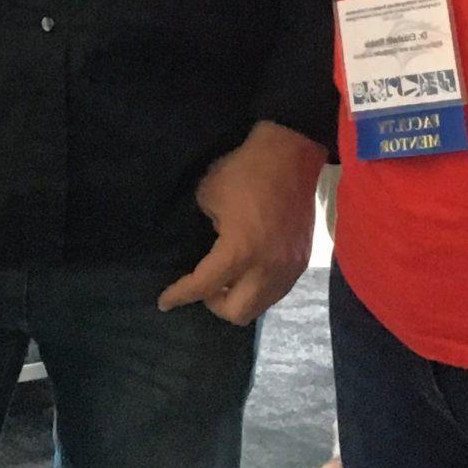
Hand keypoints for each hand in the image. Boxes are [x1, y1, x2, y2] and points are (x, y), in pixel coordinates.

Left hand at [158, 122, 325, 324]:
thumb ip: (204, 228)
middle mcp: (267, 268)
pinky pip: (276, 291)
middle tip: (203, 286)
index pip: (204, 286)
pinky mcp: (302, 260)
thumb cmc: (244, 170)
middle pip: (237, 313)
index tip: (164, 302)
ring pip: (260, 305)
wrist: (291, 154)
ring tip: (225, 280)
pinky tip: (248, 271)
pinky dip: (258, 288)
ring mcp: (289, 267)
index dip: (180, 295)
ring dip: (239, 298)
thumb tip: (208, 243)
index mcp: (240, 252)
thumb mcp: (208, 195)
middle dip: (214, 304)